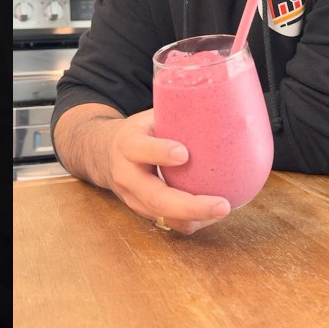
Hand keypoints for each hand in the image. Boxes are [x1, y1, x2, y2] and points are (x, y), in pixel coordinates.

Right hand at [104, 109, 230, 234]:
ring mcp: (134, 198)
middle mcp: (127, 176)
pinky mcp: (144, 212)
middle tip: (222, 205)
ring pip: (164, 216)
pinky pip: (169, 223)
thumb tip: (226, 104)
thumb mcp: (150, 117)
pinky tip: (213, 214)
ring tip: (223, 209)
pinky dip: (193, 222)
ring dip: (196, 218)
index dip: (160, 152)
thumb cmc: (138, 132)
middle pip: (156, 197)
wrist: (103, 154)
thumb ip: (178, 113)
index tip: (184, 153)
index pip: (140, 149)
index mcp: (128, 145)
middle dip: (190, 205)